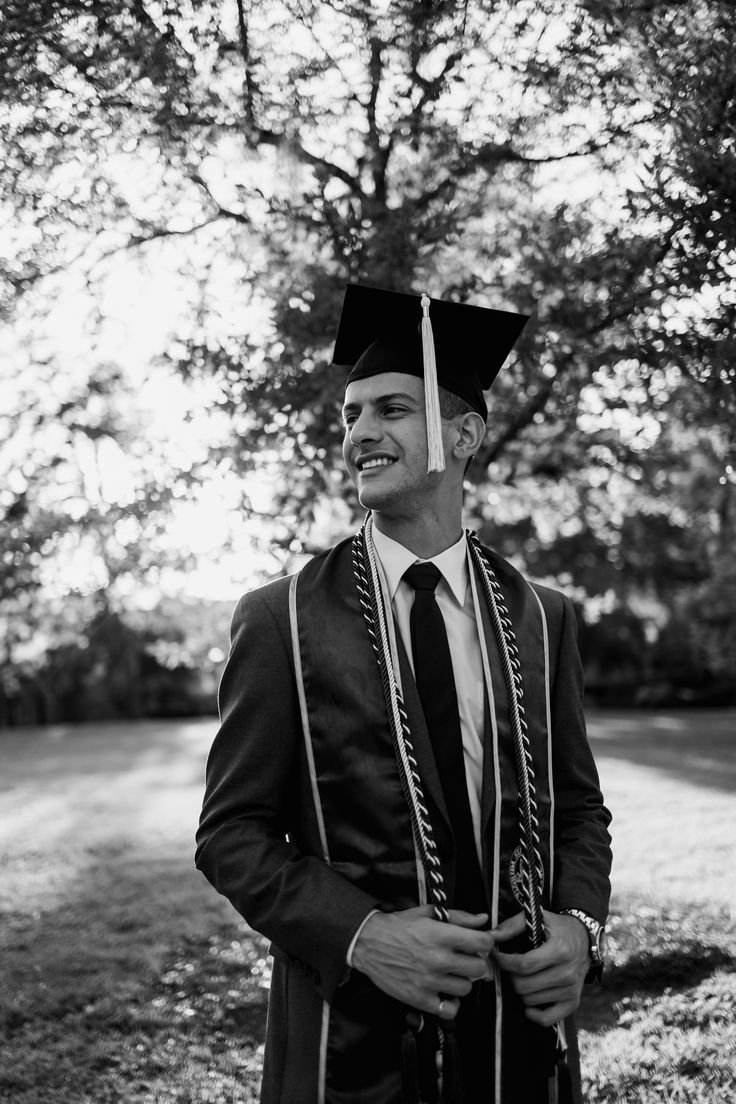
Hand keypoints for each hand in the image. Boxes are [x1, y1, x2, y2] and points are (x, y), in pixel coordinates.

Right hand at [351, 905, 493, 1019]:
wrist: (369, 943)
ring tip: (450, 973)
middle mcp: (438, 959)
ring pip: (466, 988)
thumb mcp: (427, 914)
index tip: (479, 943)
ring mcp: (429, 981)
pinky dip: (451, 1003)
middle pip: (479, 968)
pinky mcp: (420, 999)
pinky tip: (444, 991)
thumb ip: (458, 916)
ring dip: (462, 980)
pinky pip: (450, 1010)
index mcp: (441, 935)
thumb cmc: (398, 927)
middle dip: (475, 962)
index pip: (483, 942)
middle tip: (464, 959)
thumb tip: (482, 919)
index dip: (485, 942)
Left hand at [492, 910, 589, 1027]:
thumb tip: (490, 937)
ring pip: (530, 1000)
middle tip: (509, 967)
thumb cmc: (557, 928)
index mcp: (559, 950)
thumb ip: (512, 926)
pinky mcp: (573, 1002)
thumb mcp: (538, 918)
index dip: (504, 962)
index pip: (524, 965)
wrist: (584, 938)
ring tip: (522, 977)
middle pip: (524, 985)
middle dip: (510, 976)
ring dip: (520, 990)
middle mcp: (567, 972)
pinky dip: (534, 1013)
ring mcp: (571, 990)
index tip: (496, 956)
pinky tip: (528, 1002)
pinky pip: (548, 1019)